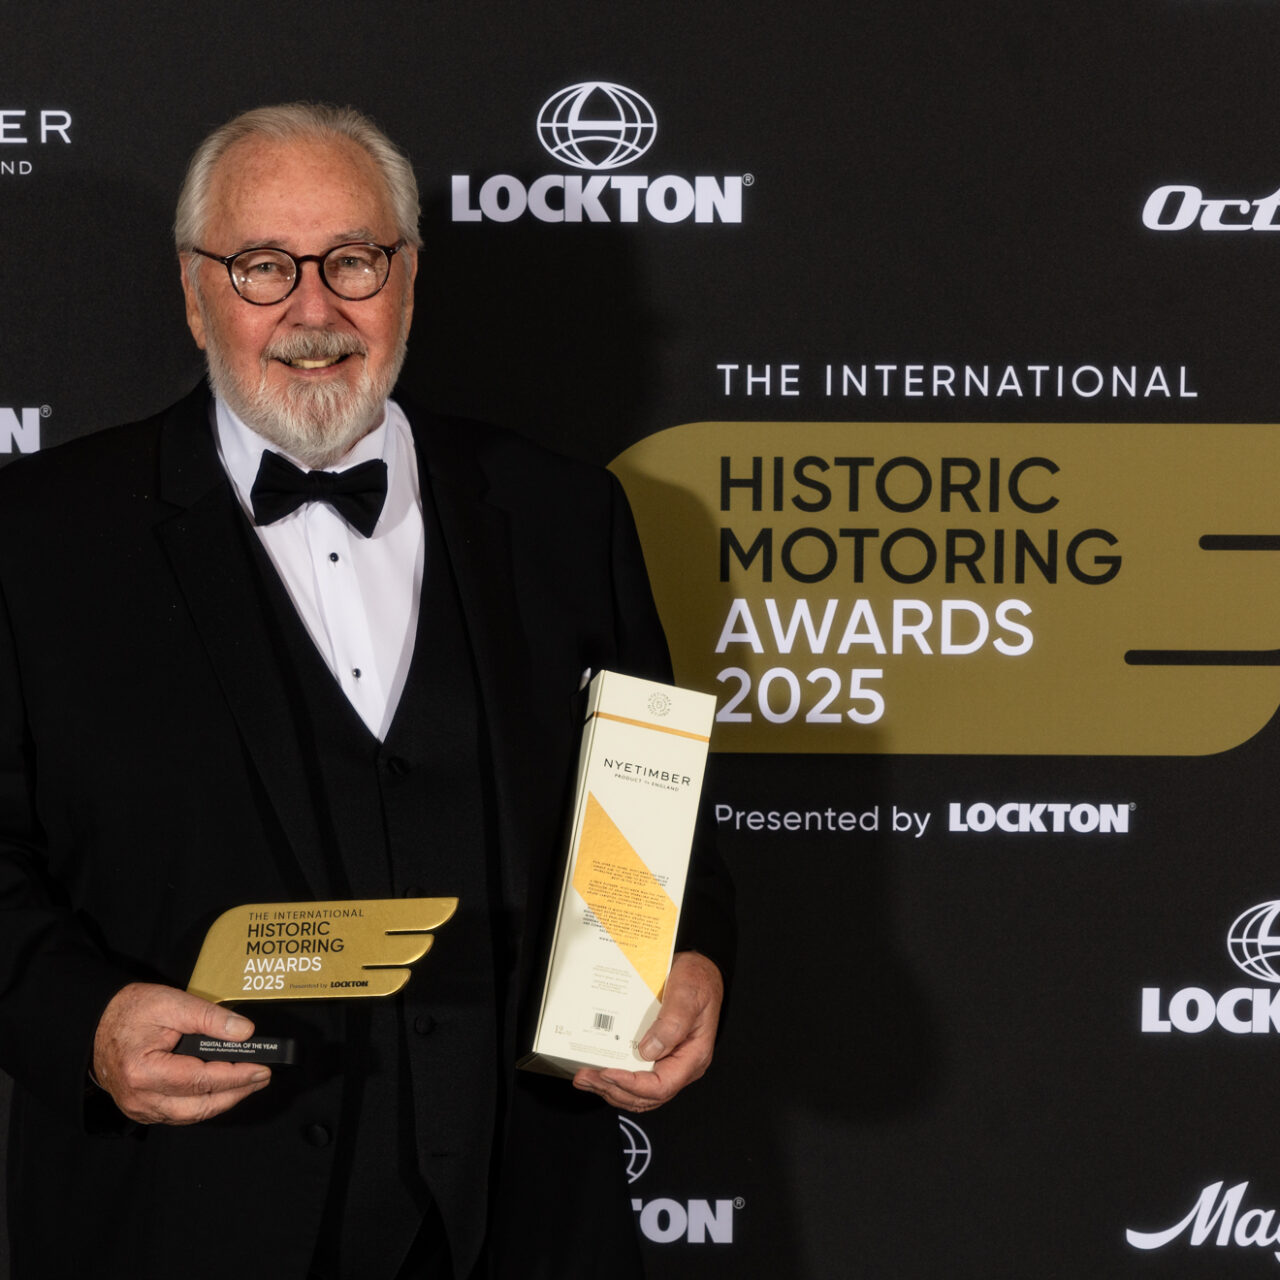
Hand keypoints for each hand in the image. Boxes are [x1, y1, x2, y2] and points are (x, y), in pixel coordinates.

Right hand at [92, 981, 270, 1124]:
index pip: (201, 1080)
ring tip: (248, 1083)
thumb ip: (210, 1018)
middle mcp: (139, 1098)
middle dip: (236, 1093)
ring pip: (190, 1115)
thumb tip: (244, 1032)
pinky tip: (221, 1089)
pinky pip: (179, 1113)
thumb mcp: (171, 1002)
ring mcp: (139, 1108)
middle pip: (198, 1106)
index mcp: (144, 1072)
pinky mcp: (142, 1108)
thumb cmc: (129, 1011)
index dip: (236, 1076)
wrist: (95, 1024)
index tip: (262, 1068)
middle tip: (262, 1077)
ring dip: (222, 1101)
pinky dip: (203, 1103)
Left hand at [573, 951, 722, 1113]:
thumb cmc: (698, 980)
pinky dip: (616, 1080)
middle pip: (646, 1095)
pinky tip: (598, 1071)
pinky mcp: (657, 1054)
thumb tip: (648, 1051)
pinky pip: (636, 1077)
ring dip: (610, 1089)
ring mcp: (669, 1061)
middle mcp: (681, 1064)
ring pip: (639, 1092)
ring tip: (585, 1079)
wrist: (699, 970)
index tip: (608, 1073)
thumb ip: (673, 1023)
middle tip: (586, 1077)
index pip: (661, 1085)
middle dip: (613, 1089)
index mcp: (693, 1055)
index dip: (632, 1084)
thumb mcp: (688, 995)